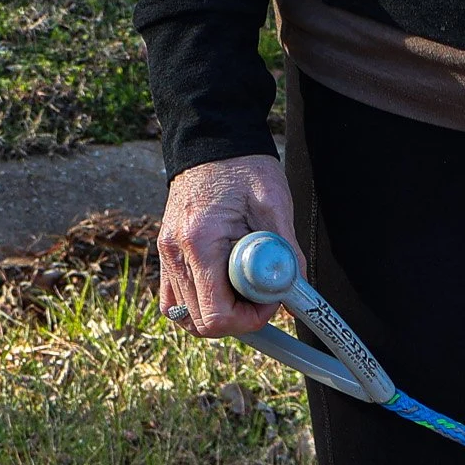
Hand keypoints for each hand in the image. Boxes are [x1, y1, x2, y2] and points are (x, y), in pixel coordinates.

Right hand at [157, 155, 300, 337]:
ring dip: (218, 314)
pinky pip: (175, 300)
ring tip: (243, 291)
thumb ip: (287, 253)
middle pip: (200, 324)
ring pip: (185, 317)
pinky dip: (200, 305)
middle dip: (238, 320)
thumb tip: (297, 295)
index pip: (217, 316)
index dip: (250, 319)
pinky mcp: (168, 253)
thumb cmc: (243, 168)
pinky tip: (224, 288)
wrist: (212, 140)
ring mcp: (167, 255)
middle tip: (261, 295)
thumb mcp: (274, 206)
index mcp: (199, 244)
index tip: (271, 298)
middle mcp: (175, 253)